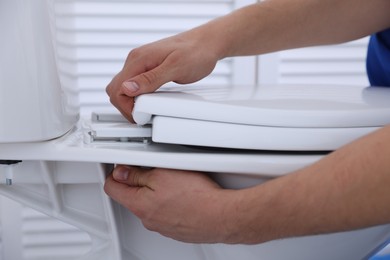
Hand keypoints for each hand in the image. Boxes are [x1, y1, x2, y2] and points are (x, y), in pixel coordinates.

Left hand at [104, 165, 234, 242]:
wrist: (221, 215)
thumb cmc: (197, 196)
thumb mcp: (162, 173)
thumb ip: (137, 174)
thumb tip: (122, 172)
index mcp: (139, 205)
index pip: (112, 188)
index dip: (115, 173)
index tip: (121, 166)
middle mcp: (148, 220)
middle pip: (132, 197)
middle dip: (139, 182)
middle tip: (155, 169)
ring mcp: (163, 227)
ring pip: (151, 206)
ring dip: (157, 194)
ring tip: (176, 183)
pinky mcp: (177, 230)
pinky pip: (166, 214)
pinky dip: (171, 204)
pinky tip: (185, 196)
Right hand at [105, 30, 219, 121]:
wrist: (207, 43)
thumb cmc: (196, 52)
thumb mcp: (175, 68)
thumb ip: (151, 79)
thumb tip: (127, 87)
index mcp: (139, 59)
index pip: (117, 87)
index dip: (125, 106)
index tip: (140, 114)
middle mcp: (136, 60)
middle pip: (115, 88)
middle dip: (124, 106)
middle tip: (141, 116)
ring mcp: (142, 64)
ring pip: (123, 87)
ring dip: (130, 101)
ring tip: (146, 111)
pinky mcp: (149, 68)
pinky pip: (135, 84)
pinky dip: (138, 96)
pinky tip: (150, 101)